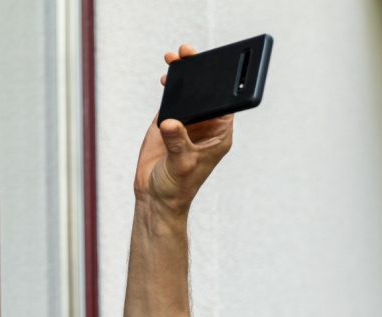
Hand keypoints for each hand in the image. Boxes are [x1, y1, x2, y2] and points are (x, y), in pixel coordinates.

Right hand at [133, 44, 233, 215]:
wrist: (155, 197)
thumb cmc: (177, 187)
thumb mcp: (182, 164)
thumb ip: (178, 142)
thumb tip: (171, 122)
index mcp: (219, 134)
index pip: (226, 102)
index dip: (223, 82)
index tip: (218, 65)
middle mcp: (206, 126)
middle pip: (207, 92)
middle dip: (200, 71)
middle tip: (189, 54)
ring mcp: (187, 122)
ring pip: (189, 92)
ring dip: (183, 75)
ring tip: (174, 59)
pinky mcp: (169, 122)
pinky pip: (172, 97)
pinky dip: (170, 85)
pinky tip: (167, 75)